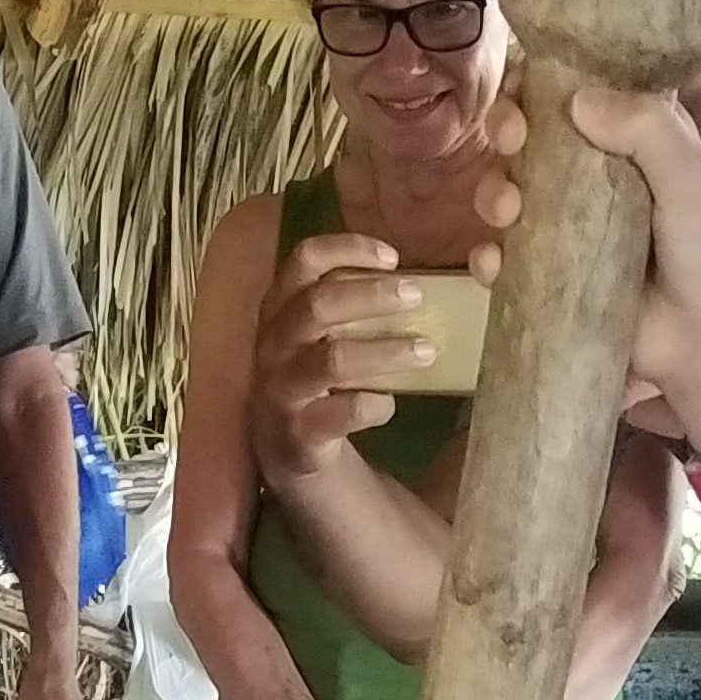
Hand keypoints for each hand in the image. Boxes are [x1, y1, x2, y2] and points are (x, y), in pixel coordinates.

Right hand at [250, 230, 439, 479]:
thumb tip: (426, 283)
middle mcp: (274, 344)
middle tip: (417, 296)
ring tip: (426, 351)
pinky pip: (338, 414)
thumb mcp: (326, 333)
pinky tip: (389, 404)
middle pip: (317, 305)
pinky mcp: (297, 434)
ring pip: (332, 360)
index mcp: (280, 309)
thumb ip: (357, 304)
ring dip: (385, 352)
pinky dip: (372, 406)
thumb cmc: (321, 377)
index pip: (304, 261)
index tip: (393, 257)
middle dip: (371, 295)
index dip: (347, 249)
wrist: (287, 450)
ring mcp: (281, 390)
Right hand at [471, 85, 700, 458]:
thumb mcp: (693, 176)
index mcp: (632, 142)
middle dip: (507, 130)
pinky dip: (488, 257)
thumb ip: (647, 127)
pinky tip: (495, 262)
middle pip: (530, 138)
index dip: (542, 84)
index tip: (527, 87)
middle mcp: (593, 178)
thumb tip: (577, 99)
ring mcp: (566, 230)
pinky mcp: (549, 279)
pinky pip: (503, 260)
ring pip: (508, 193)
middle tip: (512, 140)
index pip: (576, 93)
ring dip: (492, 191)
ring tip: (508, 209)